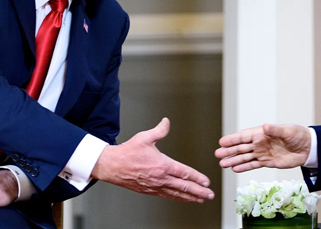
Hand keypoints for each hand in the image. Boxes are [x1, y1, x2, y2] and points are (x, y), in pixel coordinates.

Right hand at [91, 117, 213, 202]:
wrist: (111, 166)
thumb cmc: (127, 152)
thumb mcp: (144, 137)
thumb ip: (159, 130)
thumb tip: (166, 122)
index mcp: (162, 165)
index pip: (184, 173)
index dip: (197, 178)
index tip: (206, 181)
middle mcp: (160, 178)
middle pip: (184, 186)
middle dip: (198, 191)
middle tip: (209, 194)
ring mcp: (155, 186)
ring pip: (176, 194)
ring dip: (190, 197)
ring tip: (200, 199)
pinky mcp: (149, 191)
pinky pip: (167, 196)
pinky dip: (177, 198)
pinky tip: (182, 199)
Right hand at [215, 123, 310, 172]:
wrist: (308, 148)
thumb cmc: (298, 135)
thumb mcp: (287, 131)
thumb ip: (275, 130)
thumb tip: (265, 126)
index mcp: (262, 133)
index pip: (244, 136)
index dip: (233, 139)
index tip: (222, 142)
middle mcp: (260, 143)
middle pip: (241, 147)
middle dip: (229, 151)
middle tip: (217, 154)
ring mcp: (262, 153)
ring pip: (245, 157)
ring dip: (234, 160)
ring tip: (222, 164)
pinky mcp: (267, 162)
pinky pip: (253, 165)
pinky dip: (244, 167)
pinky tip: (235, 169)